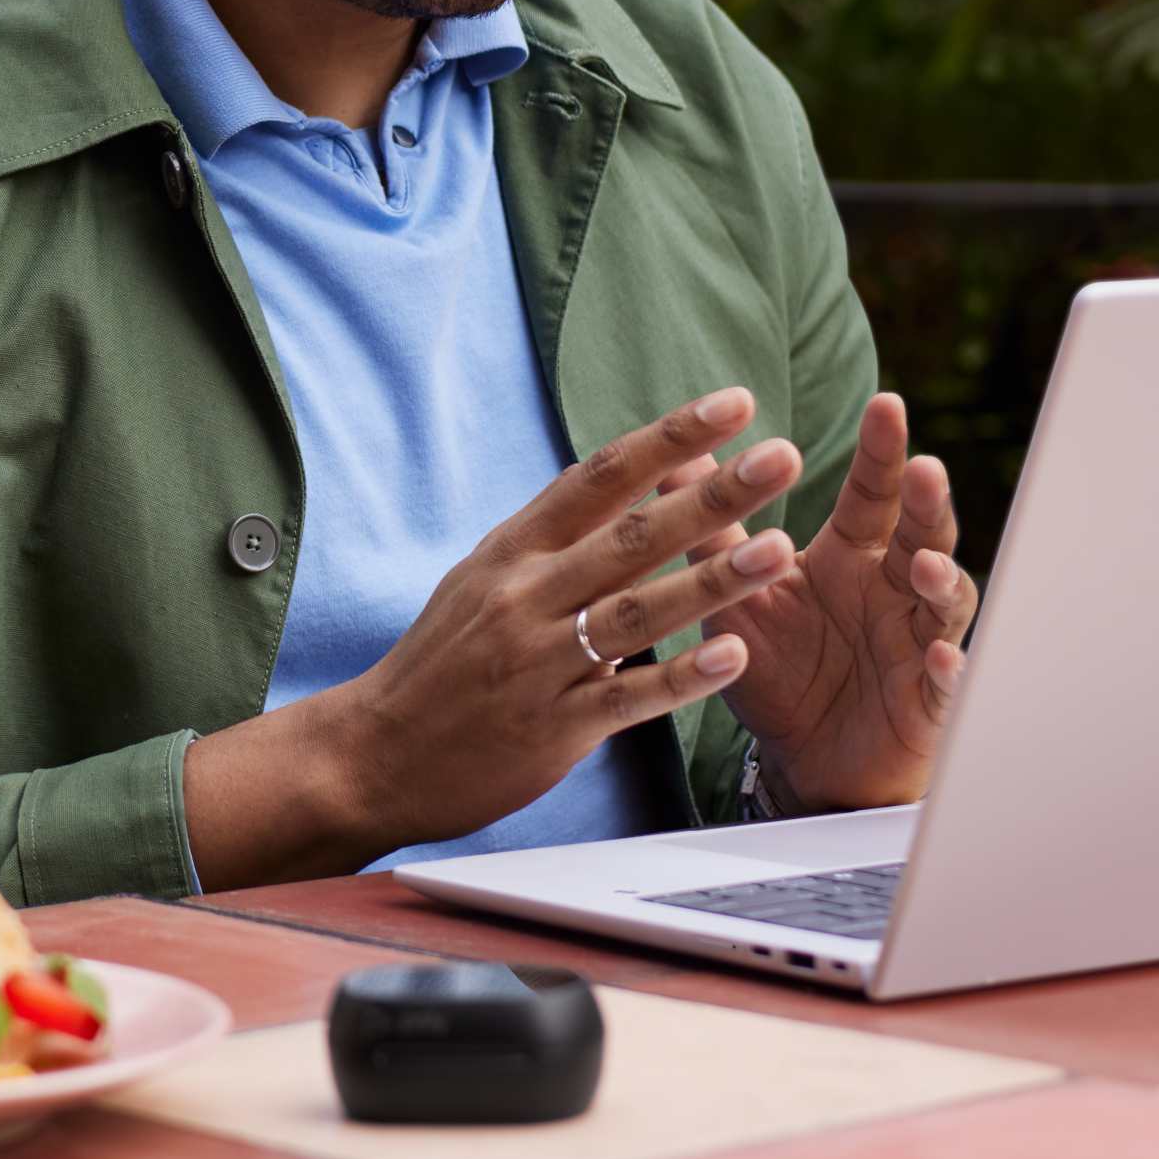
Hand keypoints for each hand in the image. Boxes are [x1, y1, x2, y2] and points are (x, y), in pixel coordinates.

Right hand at [309, 387, 814, 856]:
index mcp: (512, 551)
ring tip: (780, 550)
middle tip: (783, 457)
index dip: (669, 438)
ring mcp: (537, 663)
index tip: (735, 404)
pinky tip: (732, 657)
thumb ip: (563, 534)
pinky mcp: (550, 729)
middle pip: (630, 535)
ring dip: (713, 580)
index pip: (598, 477)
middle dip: (712, 494)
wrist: (375, 754)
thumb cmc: (444, 661)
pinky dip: (680, 678)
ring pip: (637, 612)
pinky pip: (627, 699)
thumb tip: (645, 474)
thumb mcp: (486, 579)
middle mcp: (524, 596)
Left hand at [701, 392, 978, 808]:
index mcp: (853, 558)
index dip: (880, 452)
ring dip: (939, 581)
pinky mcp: (927, 700)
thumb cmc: (780, 668)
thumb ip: (717, 531)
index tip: (884, 403)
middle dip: (926, 503)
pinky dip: (950, 670)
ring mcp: (918, 642)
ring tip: (924, 565)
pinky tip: (944, 658)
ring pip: (944, 602)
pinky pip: (946, 683)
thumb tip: (681, 453)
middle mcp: (894, 591)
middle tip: (923, 467)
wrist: (803, 761)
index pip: (872, 495)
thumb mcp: (740, 597)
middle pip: (921, 534)